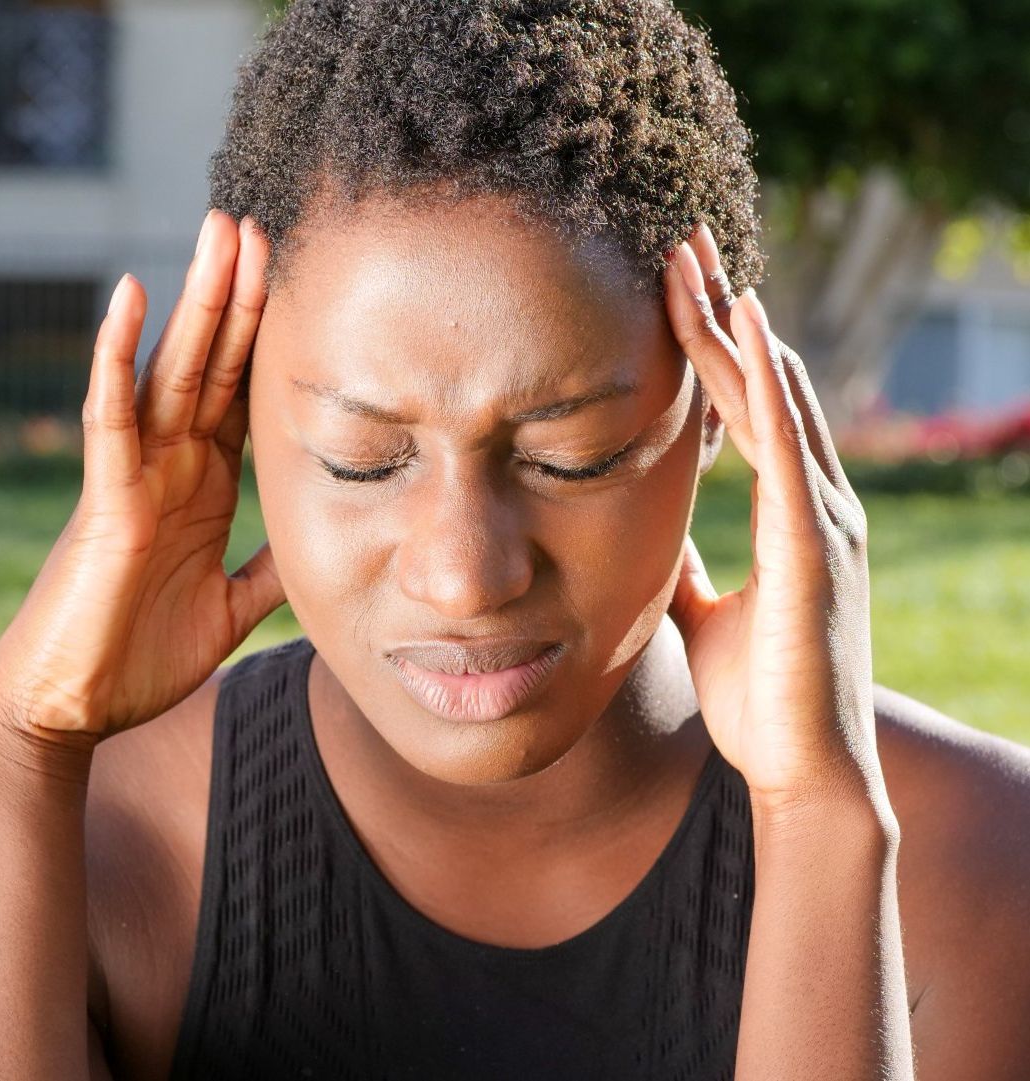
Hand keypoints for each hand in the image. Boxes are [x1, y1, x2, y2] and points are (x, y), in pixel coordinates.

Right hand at [0, 210, 285, 742]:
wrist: (74, 708)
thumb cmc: (142, 655)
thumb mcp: (232, 606)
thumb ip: (271, 569)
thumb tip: (318, 544)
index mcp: (203, 485)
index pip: (243, 397)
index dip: (271, 343)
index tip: (303, 286)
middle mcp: (171, 466)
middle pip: (211, 366)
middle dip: (239, 296)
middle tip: (262, 225)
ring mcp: (136, 476)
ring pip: (169, 371)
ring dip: (195, 301)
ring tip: (218, 231)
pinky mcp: (105, 499)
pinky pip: (111, 416)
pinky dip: (118, 357)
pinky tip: (131, 298)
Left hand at [665, 225, 880, 812]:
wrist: (800, 773)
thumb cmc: (759, 698)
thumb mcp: (707, 613)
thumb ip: (686, 567)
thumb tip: (649, 537)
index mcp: (787, 516)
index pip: (745, 409)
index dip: (713, 347)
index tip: (674, 290)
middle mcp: (813, 503)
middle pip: (762, 384)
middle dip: (721, 313)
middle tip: (681, 241)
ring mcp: (821, 521)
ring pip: (774, 401)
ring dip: (735, 329)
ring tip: (696, 261)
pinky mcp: (814, 549)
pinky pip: (786, 452)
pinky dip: (767, 389)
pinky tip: (746, 333)